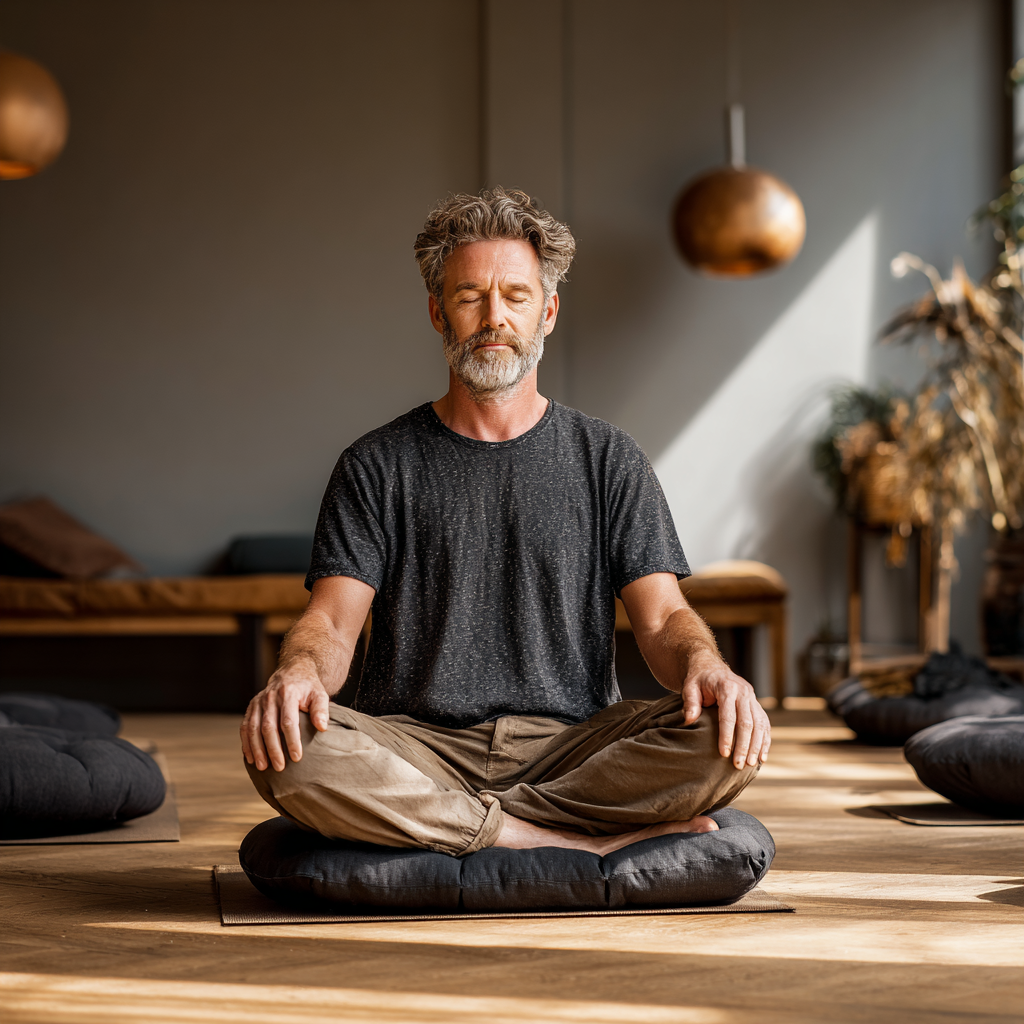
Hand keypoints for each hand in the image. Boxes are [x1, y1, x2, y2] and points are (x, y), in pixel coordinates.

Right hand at [240, 657, 330, 771]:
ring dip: (257, 749)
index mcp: (288, 693)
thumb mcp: (319, 694)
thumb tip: (322, 728)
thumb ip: (321, 710)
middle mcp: (270, 697)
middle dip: (273, 749)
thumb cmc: (308, 688)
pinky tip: (251, 758)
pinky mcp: (251, 707)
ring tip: (263, 767)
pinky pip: (246, 727)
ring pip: (254, 728)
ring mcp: (258, 702)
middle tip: (280, 767)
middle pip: (268, 727)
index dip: (292, 741)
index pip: (288, 721)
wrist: (292, 672)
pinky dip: (247, 743)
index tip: (297, 757)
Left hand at [681, 653, 770, 768]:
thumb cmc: (698, 680)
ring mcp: (752, 698)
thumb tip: (689, 720)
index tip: (724, 754)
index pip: (729, 716)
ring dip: (756, 746)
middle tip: (738, 765)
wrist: (711, 667)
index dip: (727, 736)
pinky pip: (764, 723)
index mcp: (727, 688)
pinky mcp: (756, 704)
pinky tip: (762, 756)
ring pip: (760, 724)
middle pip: (747, 723)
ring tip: (750, 764)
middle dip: (743, 745)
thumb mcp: (689, 687)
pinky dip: (765, 740)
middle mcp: (743, 692)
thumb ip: (690, 702)